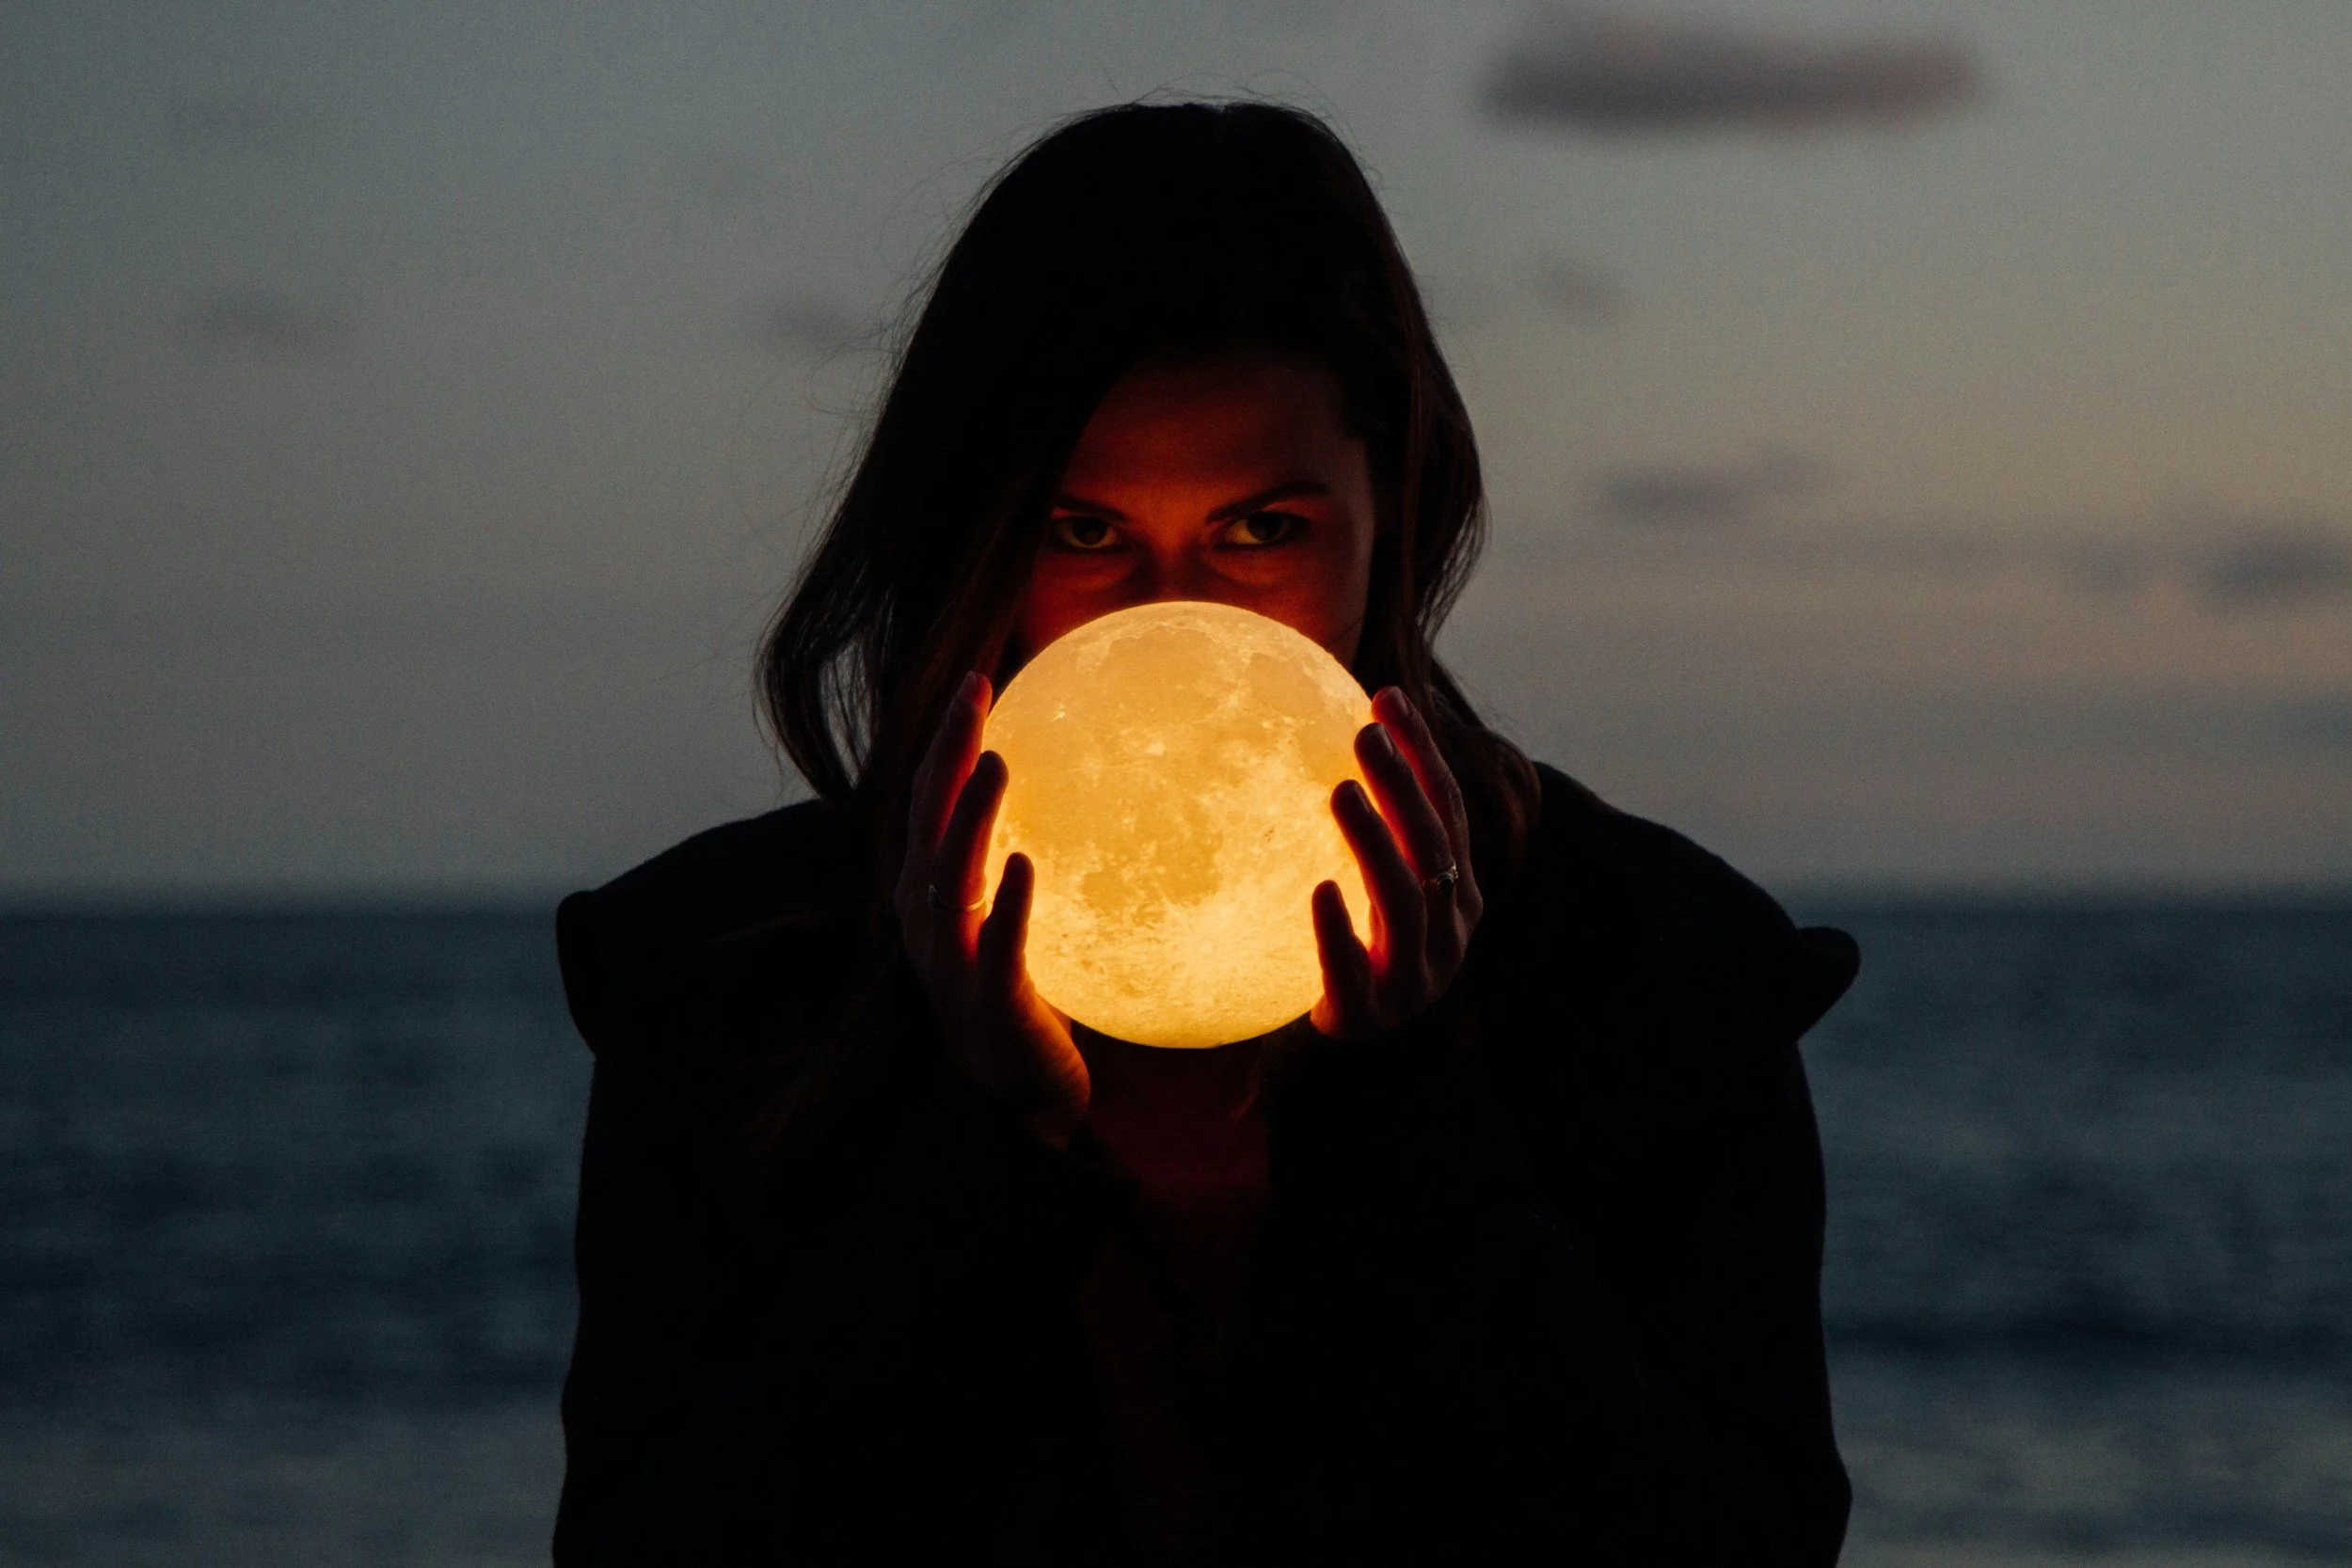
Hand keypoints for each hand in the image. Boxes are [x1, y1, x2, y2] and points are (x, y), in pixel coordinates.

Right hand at [894, 672, 1089, 1145]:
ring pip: (951, 876)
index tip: (977, 678)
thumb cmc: (1021, 998)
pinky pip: (995, 948)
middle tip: (975, 690)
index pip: (931, 799)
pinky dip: (1007, 905)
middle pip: (928, 819)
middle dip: (948, 753)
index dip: (947, 738)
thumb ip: (1022, 861)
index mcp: (934, 894)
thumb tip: (1084, 790)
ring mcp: (951, 962)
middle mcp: (929, 920)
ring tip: (998, 762)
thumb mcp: (1015, 921)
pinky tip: (1026, 864)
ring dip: (972, 816)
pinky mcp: (988, 1003)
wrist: (1018, 1098)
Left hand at [1310, 687, 1482, 1039]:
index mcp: (1454, 893)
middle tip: (1363, 734)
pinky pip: (1353, 969)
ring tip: (1338, 793)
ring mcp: (1413, 975)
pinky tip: (1318, 890)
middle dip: (1402, 784)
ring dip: (1373, 842)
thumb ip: (1368, 837)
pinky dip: (1338, 930)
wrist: (1356, 1066)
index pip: (1446, 809)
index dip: (1421, 751)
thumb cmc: (1359, 961)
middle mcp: (1446, 930)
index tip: (1386, 697)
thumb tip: (1323, 743)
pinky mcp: (1369, 1015)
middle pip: (1431, 845)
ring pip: (1403, 900)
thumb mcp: (1374, 898)